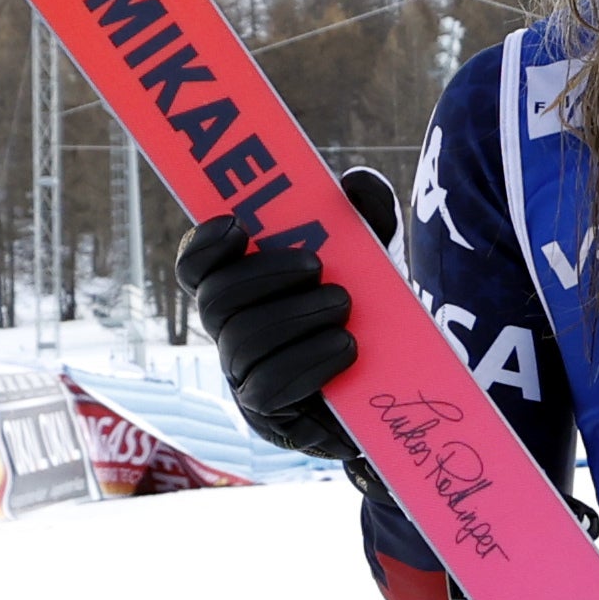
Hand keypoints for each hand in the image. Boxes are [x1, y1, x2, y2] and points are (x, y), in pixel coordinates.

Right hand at [179, 164, 399, 460]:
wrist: (402, 387)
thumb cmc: (372, 315)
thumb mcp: (374, 261)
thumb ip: (367, 219)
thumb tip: (356, 183)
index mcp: (242, 289)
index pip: (196, 267)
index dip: (203, 245)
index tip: (236, 224)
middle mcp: (230, 331)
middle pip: (214, 300)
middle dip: (263, 276)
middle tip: (314, 264)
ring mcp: (243, 375)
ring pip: (243, 341)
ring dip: (295, 317)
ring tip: (344, 304)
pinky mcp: (268, 416)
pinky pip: (268, 388)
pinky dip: (309, 362)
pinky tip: (346, 347)